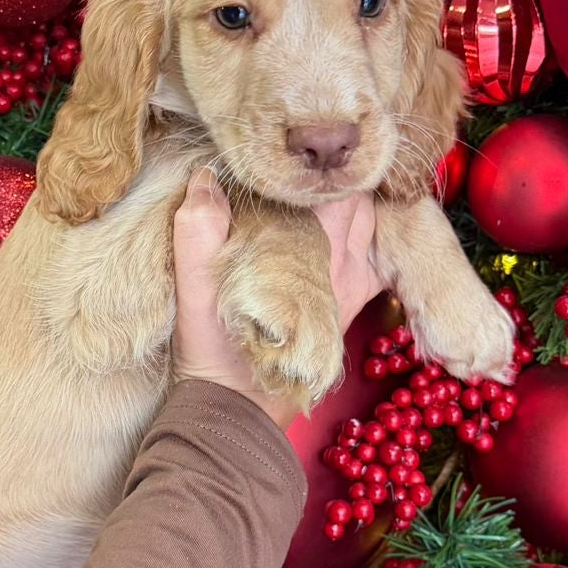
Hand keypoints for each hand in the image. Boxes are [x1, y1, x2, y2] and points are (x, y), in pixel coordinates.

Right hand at [171, 170, 382, 427]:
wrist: (236, 411)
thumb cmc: (214, 349)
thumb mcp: (194, 290)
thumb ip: (198, 231)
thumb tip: (206, 179)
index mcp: (318, 254)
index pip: (343, 190)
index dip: (322, 166)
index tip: (293, 155)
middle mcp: (347, 268)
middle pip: (362, 202)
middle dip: (338, 182)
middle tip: (301, 171)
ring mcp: (352, 288)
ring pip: (372, 228)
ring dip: (351, 207)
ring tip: (316, 194)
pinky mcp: (349, 307)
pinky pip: (373, 260)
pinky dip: (362, 239)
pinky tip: (332, 232)